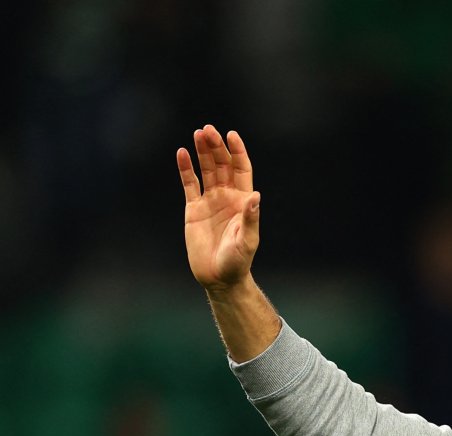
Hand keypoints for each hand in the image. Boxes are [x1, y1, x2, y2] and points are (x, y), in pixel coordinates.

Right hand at [177, 125, 260, 292]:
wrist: (218, 276)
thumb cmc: (238, 261)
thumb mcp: (247, 241)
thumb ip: (251, 219)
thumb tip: (255, 196)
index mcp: (243, 201)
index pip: (241, 169)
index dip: (238, 152)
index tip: (232, 135)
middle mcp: (227, 197)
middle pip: (223, 165)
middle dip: (217, 147)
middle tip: (208, 130)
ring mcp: (210, 201)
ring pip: (206, 170)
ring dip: (202, 152)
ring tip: (198, 134)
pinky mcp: (193, 209)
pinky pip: (189, 184)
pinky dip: (185, 169)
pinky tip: (182, 153)